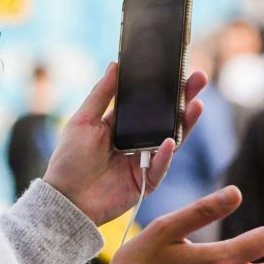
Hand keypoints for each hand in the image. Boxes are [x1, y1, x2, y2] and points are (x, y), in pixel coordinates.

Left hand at [43, 62, 207, 225]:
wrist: (65, 198)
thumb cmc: (70, 159)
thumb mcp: (83, 120)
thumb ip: (101, 94)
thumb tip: (115, 65)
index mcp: (121, 125)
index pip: (147, 103)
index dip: (162, 87)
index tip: (176, 68)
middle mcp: (136, 141)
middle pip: (166, 118)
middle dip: (183, 99)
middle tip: (198, 78)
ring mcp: (143, 161)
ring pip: (171, 140)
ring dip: (184, 123)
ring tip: (195, 104)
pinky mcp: (146, 181)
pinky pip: (160, 166)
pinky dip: (164, 155)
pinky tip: (169, 141)